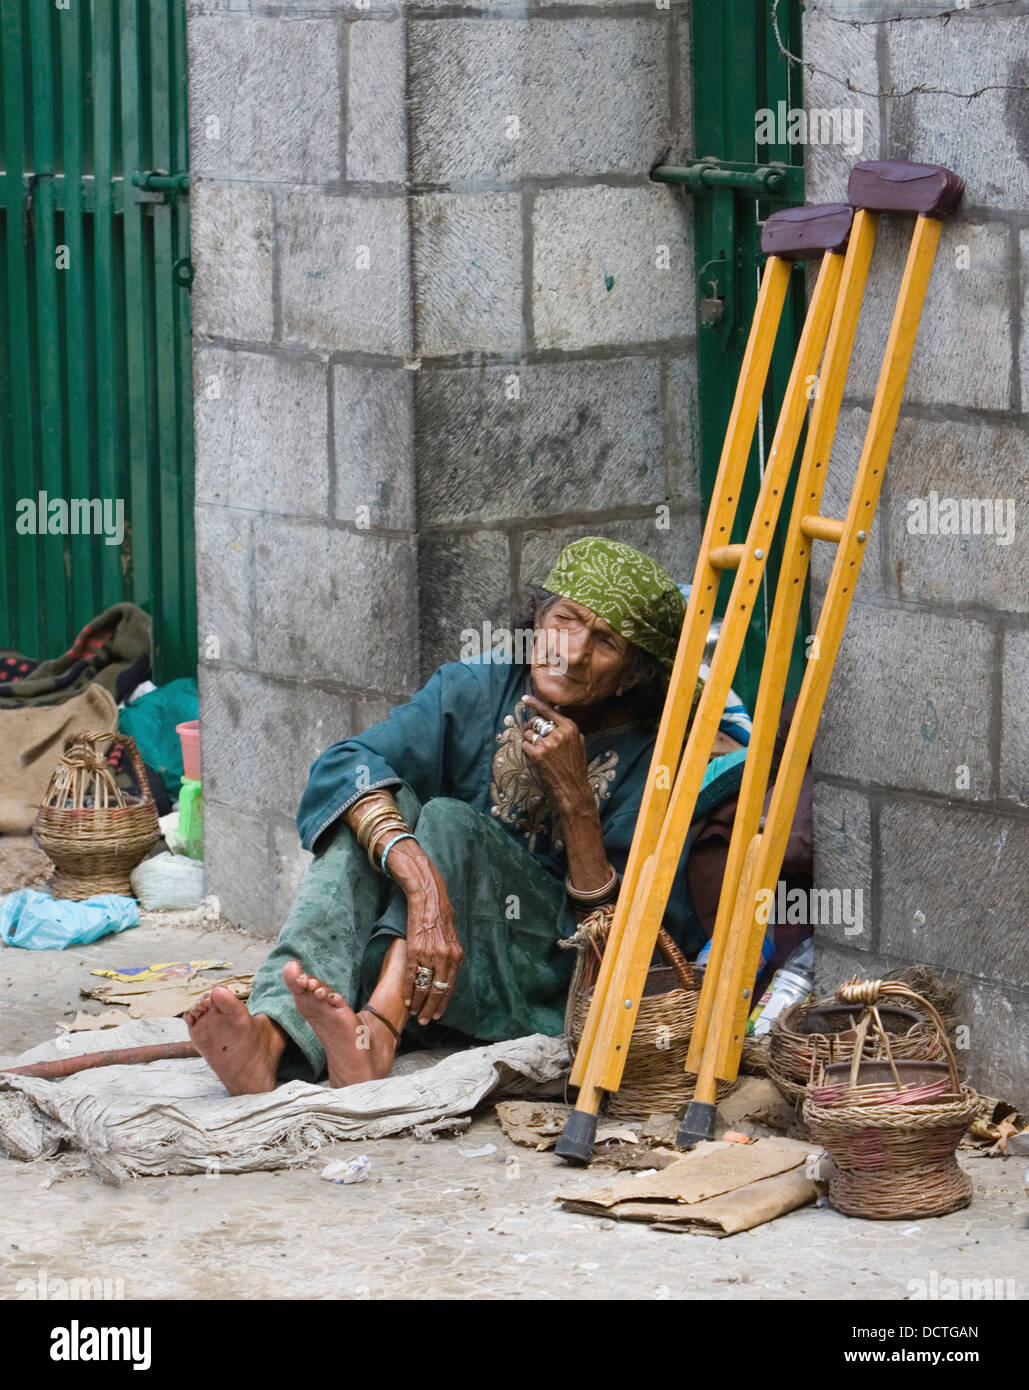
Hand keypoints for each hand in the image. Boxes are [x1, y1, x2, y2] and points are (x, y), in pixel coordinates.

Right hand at [386, 839, 463, 1024]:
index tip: (437, 1015)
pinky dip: (409, 989)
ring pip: (425, 986)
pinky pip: (413, 975)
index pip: (450, 986)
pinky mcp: (416, 949)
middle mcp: (446, 957)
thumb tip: (444, 974)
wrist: (427, 896)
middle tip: (424, 1021)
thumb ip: (449, 956)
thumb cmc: (438, 916)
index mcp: (456, 955)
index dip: (443, 1003)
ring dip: (419, 1003)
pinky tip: (406, 999)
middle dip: (431, 1008)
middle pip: (439, 990)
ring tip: (414, 1014)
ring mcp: (431, 954)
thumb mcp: (450, 938)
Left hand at [521, 694, 592, 812]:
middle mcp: (558, 733)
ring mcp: (547, 744)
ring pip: (529, 733)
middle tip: (535, 737)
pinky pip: (525, 745)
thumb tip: (557, 709)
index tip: (524, 698)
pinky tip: (536, 758)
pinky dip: (527, 751)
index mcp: (569, 727)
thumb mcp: (578, 742)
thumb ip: (567, 727)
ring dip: (530, 740)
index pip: (549, 710)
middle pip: (536, 721)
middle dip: (532, 727)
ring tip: (540, 751)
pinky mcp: (537, 754)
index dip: (535, 703)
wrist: (572, 786)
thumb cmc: (575, 765)